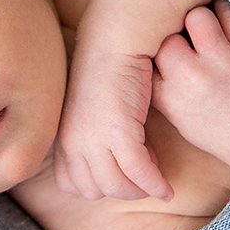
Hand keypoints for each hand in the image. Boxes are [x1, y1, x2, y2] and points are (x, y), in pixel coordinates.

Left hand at [53, 50, 173, 200]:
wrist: (115, 39)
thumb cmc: (108, 70)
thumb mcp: (89, 108)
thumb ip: (92, 135)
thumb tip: (111, 159)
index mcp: (62, 135)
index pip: (71, 184)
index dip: (98, 185)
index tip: (120, 172)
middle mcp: (72, 141)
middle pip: (95, 190)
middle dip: (121, 189)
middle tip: (143, 173)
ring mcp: (93, 138)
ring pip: (117, 187)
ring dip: (140, 189)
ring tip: (155, 176)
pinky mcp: (119, 132)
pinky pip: (140, 173)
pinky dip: (156, 185)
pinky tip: (167, 188)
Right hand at [150, 0, 229, 183]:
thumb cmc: (217, 129)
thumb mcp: (177, 116)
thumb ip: (159, 85)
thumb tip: (146, 49)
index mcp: (169, 97)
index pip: (146, 58)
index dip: (154, 53)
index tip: (161, 53)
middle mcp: (192, 76)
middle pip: (166, 36)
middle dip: (174, 38)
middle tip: (184, 42)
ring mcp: (221, 60)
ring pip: (196, 16)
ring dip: (198, 21)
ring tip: (204, 30)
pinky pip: (228, 12)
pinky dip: (224, 13)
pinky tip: (223, 24)